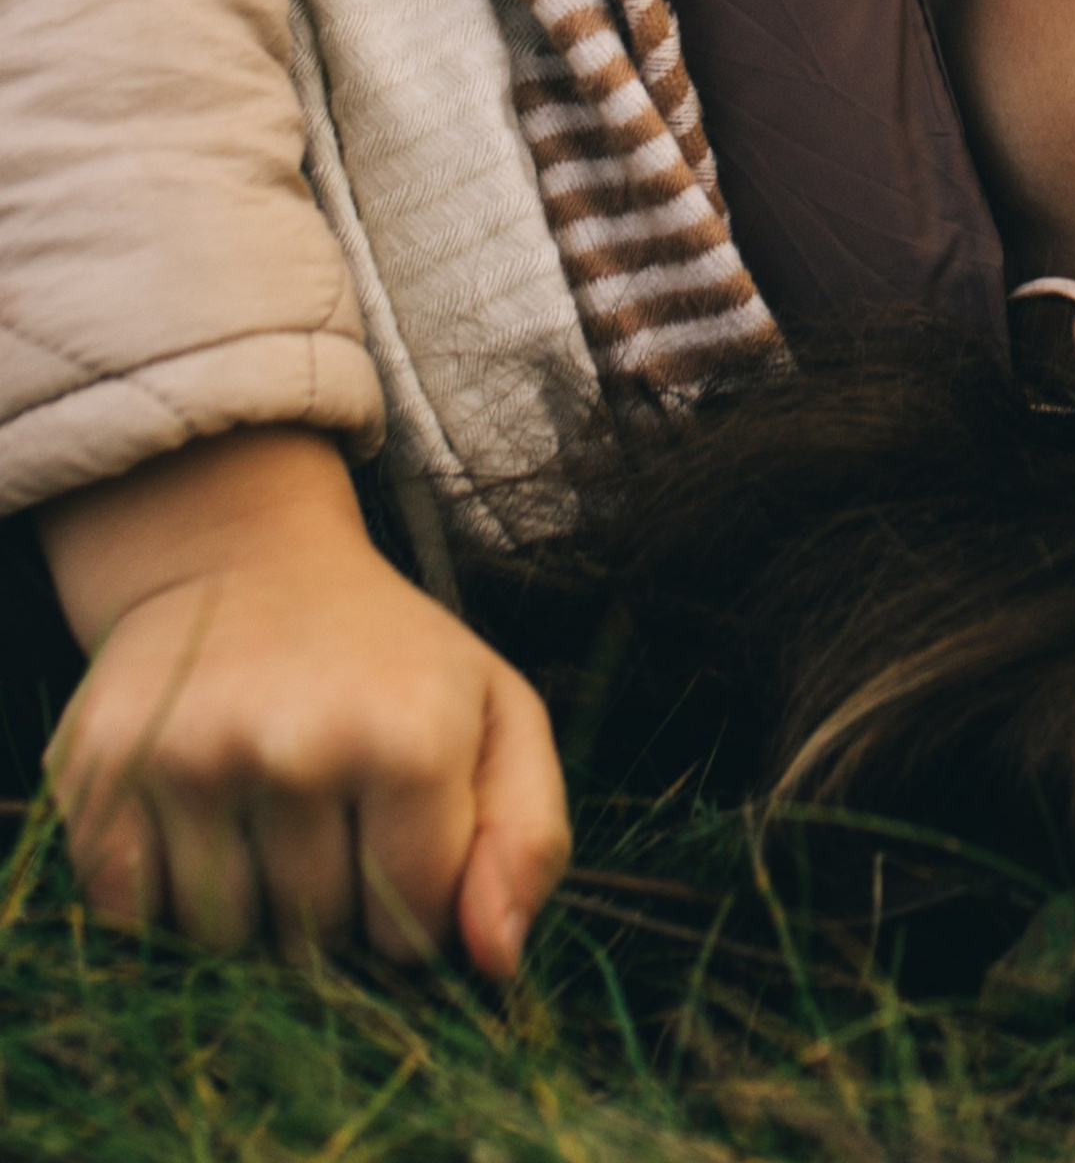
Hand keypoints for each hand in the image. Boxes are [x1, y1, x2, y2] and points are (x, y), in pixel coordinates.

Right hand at [38, 429, 567, 973]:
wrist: (238, 558)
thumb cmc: (385, 656)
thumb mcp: (495, 715)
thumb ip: (527, 838)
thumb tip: (496, 963)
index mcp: (411, 732)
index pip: (411, 932)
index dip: (409, 907)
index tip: (398, 837)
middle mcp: (298, 744)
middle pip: (313, 942)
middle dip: (327, 909)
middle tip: (324, 812)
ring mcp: (190, 759)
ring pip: (222, 942)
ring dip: (244, 912)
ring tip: (262, 814)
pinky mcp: (99, 774)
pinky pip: (133, 922)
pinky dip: (160, 901)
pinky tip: (194, 822)